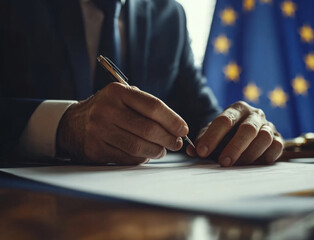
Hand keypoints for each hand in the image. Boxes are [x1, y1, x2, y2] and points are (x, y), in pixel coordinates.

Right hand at [56, 82, 188, 163]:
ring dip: (157, 151)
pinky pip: (127, 158)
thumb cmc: (108, 109)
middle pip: (148, 129)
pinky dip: (142, 159)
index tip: (183, 129)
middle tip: (176, 143)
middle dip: (168, 139)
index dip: (172, 120)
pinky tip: (145, 155)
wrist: (73, 124)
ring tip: (162, 150)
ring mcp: (99, 131)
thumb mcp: (123, 97)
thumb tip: (176, 127)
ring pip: (139, 147)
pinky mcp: (96, 149)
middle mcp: (106, 110)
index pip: (153, 106)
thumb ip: (146, 106)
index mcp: (117, 92)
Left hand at [186, 101, 283, 166]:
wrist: (250, 133)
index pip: (224, 120)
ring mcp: (269, 126)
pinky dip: (266, 156)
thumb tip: (191, 151)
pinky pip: (277, 147)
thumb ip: (202, 141)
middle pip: (247, 129)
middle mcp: (254, 114)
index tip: (202, 152)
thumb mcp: (213, 134)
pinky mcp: (279, 139)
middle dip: (234, 147)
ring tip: (237, 166)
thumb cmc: (227, 134)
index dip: (212, 136)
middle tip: (223, 162)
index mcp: (236, 109)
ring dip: (250, 154)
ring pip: (264, 137)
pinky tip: (254, 164)